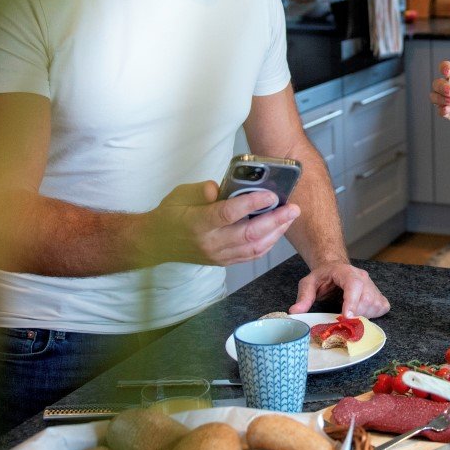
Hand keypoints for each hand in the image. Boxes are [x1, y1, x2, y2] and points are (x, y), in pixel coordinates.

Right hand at [139, 180, 299, 266]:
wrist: (155, 243)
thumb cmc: (169, 215)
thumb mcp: (180, 194)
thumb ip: (202, 190)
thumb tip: (223, 188)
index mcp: (198, 223)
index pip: (229, 213)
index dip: (252, 203)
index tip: (270, 194)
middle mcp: (210, 242)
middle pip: (249, 234)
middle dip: (276, 221)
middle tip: (293, 208)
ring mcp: (217, 255)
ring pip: (254, 248)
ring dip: (276, 233)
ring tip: (289, 217)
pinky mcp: (222, 262)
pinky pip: (251, 256)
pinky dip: (267, 244)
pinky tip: (277, 231)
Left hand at [289, 262, 390, 317]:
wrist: (334, 268)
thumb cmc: (323, 277)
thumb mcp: (308, 283)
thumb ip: (303, 297)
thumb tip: (295, 311)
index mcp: (346, 272)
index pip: (354, 284)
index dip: (352, 301)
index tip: (347, 317)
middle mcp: (363, 277)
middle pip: (366, 298)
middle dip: (354, 314)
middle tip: (341, 320)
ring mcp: (373, 285)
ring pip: (375, 305)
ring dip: (362, 316)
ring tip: (349, 315)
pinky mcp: (378, 294)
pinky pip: (382, 307)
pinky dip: (373, 315)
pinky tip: (361, 314)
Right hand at [430, 61, 449, 127]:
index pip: (446, 67)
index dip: (445, 67)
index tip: (448, 70)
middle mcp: (449, 85)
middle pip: (438, 82)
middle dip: (442, 86)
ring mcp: (446, 99)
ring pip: (434, 95)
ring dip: (440, 98)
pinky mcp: (447, 111)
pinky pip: (439, 109)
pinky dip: (442, 109)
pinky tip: (447, 110)